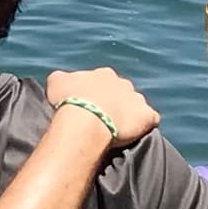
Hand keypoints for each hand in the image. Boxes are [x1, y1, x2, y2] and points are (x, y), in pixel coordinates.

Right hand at [45, 67, 160, 148]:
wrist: (86, 121)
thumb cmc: (69, 101)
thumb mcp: (56, 82)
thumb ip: (63, 79)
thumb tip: (63, 81)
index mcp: (104, 74)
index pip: (103, 81)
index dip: (96, 94)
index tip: (89, 105)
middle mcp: (124, 83)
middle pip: (122, 92)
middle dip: (115, 103)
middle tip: (102, 118)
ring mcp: (138, 99)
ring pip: (136, 106)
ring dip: (130, 114)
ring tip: (118, 129)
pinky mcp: (148, 117)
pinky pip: (150, 120)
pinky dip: (145, 125)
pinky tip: (135, 134)